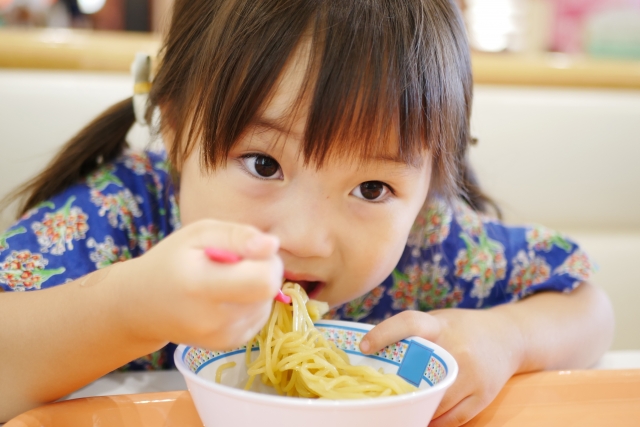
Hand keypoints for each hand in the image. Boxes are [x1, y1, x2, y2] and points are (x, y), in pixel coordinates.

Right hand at [115, 219, 282, 350]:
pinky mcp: (229, 345)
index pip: (262, 281)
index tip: (250, 251)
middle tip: (240, 262)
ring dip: (257, 288)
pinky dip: (252, 303)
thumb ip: (238, 236)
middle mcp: (213, 319)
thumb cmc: (172, 261)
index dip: (266, 261)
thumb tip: (272, 245)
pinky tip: (229, 296)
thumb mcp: (199, 233)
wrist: (142, 305)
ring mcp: (222, 337)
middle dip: (265, 271)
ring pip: (266, 304)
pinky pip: (259, 317)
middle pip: (268, 292)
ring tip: (229, 279)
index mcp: (201, 285)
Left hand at [360, 309, 522, 426]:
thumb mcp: (438, 320)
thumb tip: (371, 352)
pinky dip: (435, 422)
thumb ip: (413, 334)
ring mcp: (472, 375)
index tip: (364, 346)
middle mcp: (457, 349)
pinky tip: (422, 420)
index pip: (409, 324)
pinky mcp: (483, 395)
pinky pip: (453, 418)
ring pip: (434, 403)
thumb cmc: (463, 328)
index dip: (384, 333)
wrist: (509, 336)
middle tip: (377, 395)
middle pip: (418, 375)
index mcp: (440, 326)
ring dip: (415, 410)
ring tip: (397, 411)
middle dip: (397, 388)